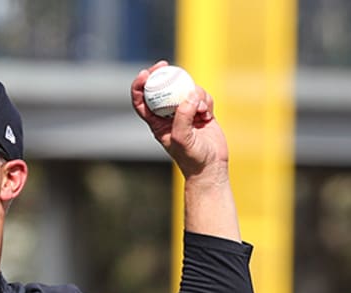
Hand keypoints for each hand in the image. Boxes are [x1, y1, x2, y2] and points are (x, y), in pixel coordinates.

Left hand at [131, 61, 228, 180]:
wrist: (210, 167)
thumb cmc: (191, 157)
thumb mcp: (182, 138)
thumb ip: (183, 116)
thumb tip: (189, 95)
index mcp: (156, 123)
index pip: (142, 101)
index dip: (139, 85)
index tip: (145, 73)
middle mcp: (169, 115)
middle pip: (162, 88)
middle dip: (164, 75)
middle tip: (166, 65)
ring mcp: (185, 112)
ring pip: (185, 90)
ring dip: (194, 94)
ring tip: (201, 111)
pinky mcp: (201, 112)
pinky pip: (202, 96)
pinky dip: (205, 101)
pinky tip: (208, 115)